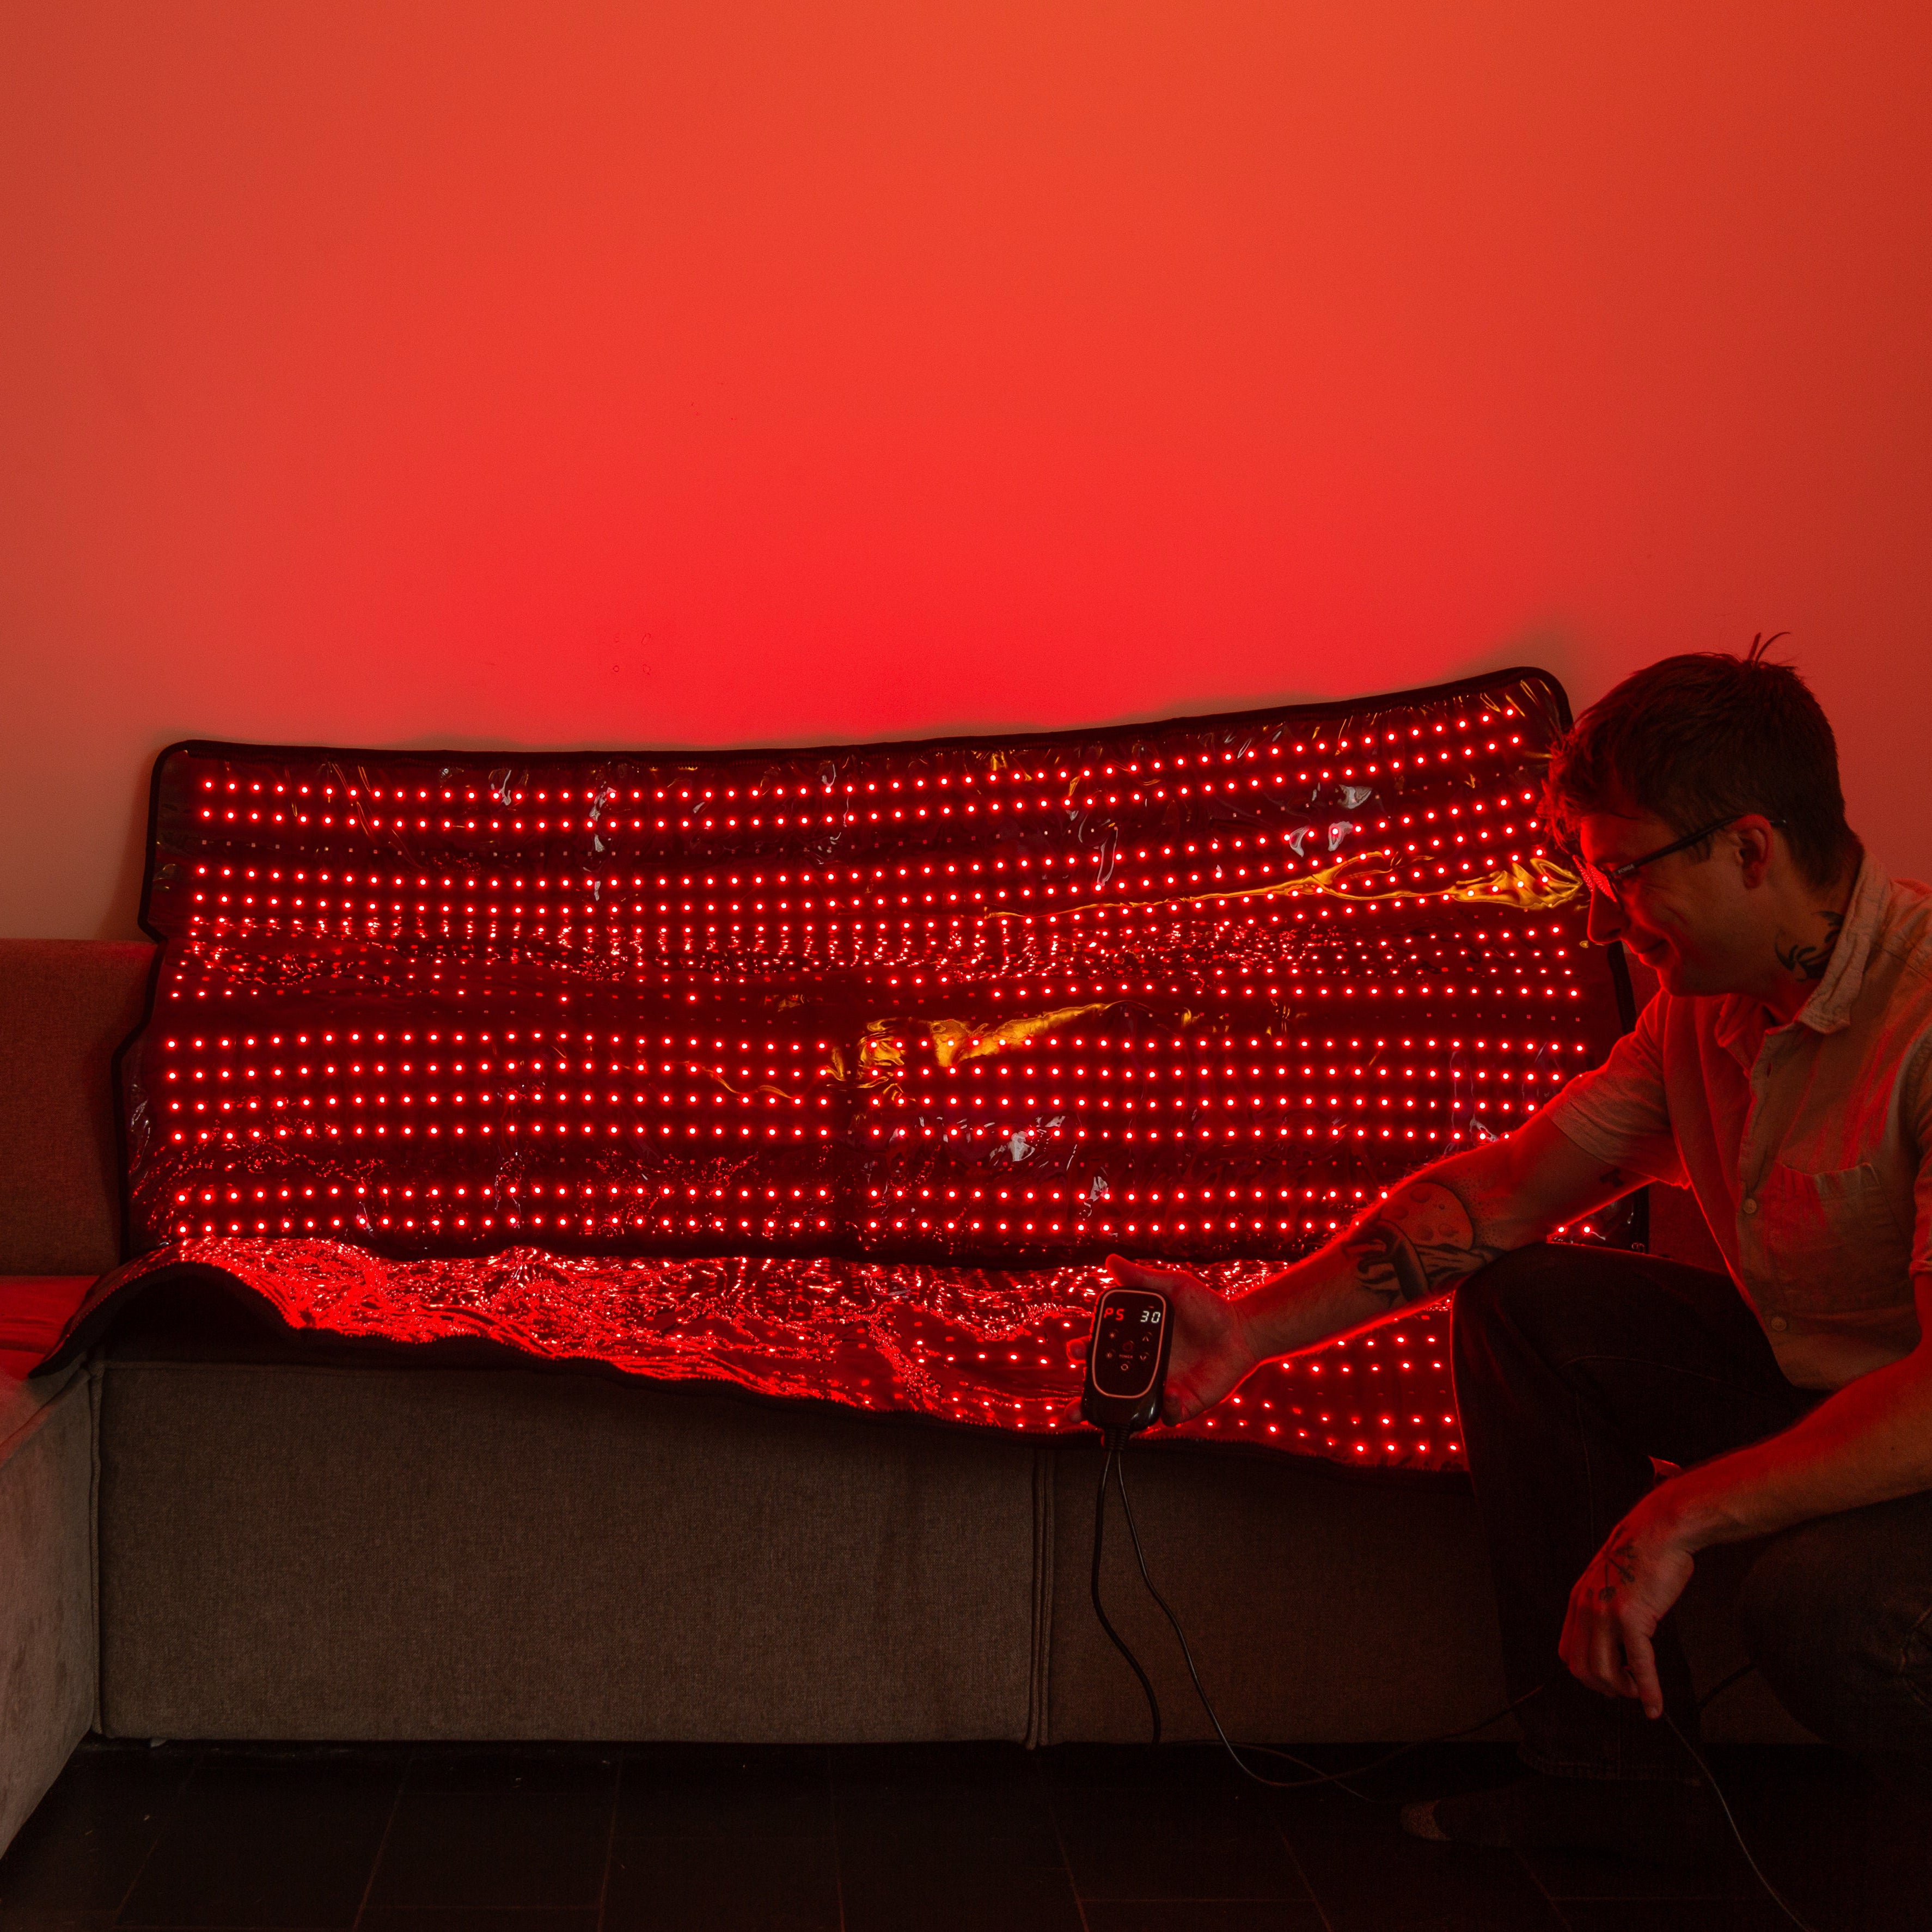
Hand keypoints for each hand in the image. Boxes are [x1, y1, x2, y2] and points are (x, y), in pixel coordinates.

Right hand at [1067, 1255, 1258, 1423]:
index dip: (1083, 1354)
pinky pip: (1170, 1414)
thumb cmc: (1207, 1307)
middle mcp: (1144, 1369)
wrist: (1242, 1330)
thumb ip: (1141, 1278)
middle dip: (1086, 1403)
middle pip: (1107, 1390)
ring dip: (1115, 1417)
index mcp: (1136, 1342)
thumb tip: (1111, 1259)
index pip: (1101, 1352)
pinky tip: (1169, 1395)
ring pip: (1131, 1409)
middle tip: (1074, 1408)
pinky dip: (1166, 1410)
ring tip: (1106, 1417)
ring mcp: (1163, 1388)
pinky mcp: (1185, 1402)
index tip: (1076, 1351)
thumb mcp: (1173, 1287)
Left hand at [1559, 1489, 1695, 1719]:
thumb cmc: (1641, 1557)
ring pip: (1604, 1672)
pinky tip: (1654, 1706)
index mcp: (1579, 1600)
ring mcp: (1607, 1614)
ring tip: (1637, 1693)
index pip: (1568, 1651)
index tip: (1606, 1682)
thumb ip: (1603, 1606)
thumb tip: (1614, 1638)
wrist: (1659, 1531)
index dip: (1586, 1674)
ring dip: (1622, 1691)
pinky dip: (1647, 1691)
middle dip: (1603, 1688)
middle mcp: (1586, 1608)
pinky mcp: (1633, 1618)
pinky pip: (1639, 1666)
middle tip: (1624, 1692)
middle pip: (1582, 1667)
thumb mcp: (1608, 1581)